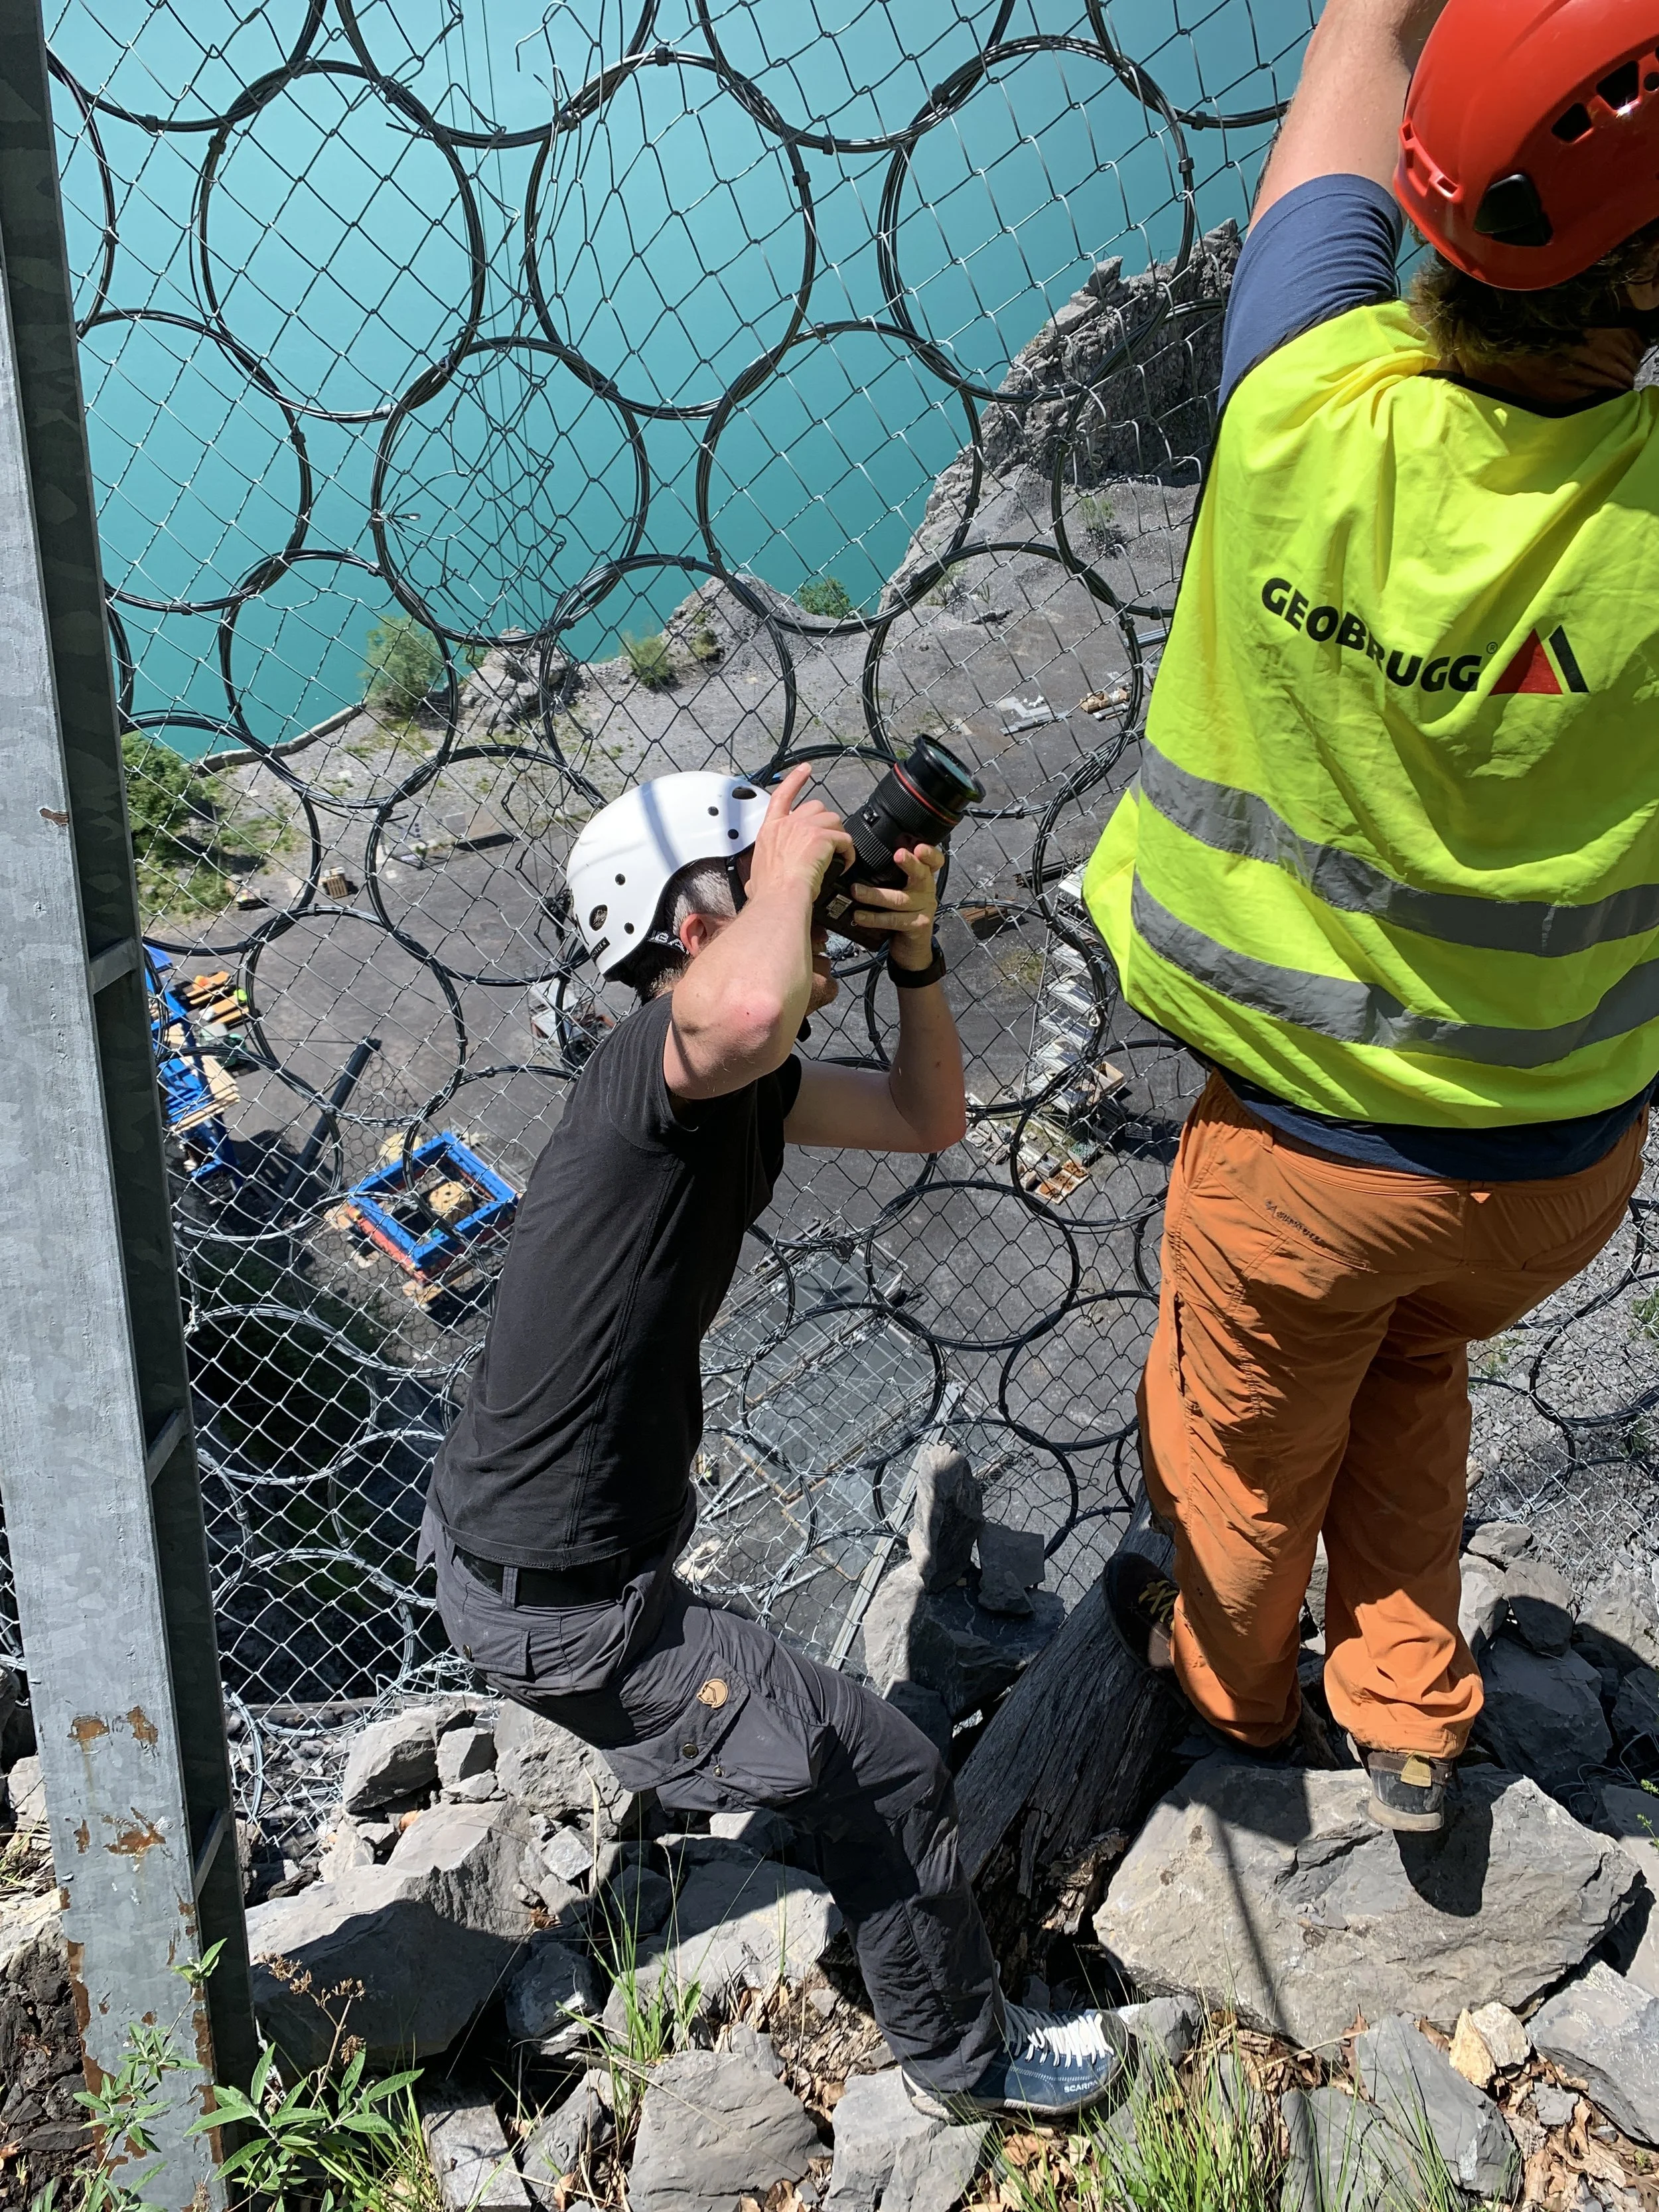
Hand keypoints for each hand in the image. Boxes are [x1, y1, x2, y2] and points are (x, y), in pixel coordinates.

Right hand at [747, 764, 853, 908]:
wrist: (779, 897)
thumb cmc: (769, 891)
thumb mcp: (755, 878)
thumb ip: (758, 874)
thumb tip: (753, 884)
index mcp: (770, 830)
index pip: (782, 796)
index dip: (795, 780)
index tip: (805, 769)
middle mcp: (787, 824)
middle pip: (815, 807)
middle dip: (825, 822)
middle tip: (829, 842)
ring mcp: (804, 828)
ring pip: (833, 819)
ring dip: (839, 836)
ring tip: (839, 855)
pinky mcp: (822, 837)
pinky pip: (845, 839)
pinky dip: (849, 852)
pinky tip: (846, 864)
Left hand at [850, 844, 941, 969]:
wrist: (911, 948)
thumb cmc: (902, 915)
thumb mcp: (899, 892)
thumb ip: (888, 876)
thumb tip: (857, 862)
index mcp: (922, 878)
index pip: (933, 860)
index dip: (929, 853)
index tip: (918, 847)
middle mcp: (926, 890)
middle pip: (922, 873)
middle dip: (910, 863)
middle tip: (898, 855)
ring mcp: (923, 908)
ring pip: (900, 899)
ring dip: (875, 895)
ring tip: (856, 891)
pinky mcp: (917, 926)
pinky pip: (894, 920)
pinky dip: (874, 918)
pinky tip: (860, 916)